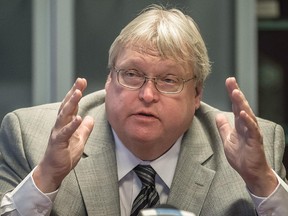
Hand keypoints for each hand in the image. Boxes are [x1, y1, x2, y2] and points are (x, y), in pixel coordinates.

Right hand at [33, 78, 93, 192]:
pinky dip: (72, 125)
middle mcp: (60, 125)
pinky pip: (65, 133)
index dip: (76, 92)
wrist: (54, 170)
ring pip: (64, 115)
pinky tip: (78, 118)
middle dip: (73, 92)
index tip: (82, 81)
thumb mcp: (80, 139)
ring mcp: (58, 133)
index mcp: (66, 123)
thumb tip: (90, 118)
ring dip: (71, 103)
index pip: (71, 104)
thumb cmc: (65, 154)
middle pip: (67, 105)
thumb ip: (85, 128)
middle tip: (80, 81)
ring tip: (78, 93)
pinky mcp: (58, 143)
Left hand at [216, 77, 276, 195]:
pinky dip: (247, 121)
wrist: (250, 172)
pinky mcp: (255, 141)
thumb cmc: (241, 156)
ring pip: (247, 114)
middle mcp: (247, 125)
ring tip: (235, 93)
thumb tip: (218, 116)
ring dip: (241, 103)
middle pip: (241, 106)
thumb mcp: (227, 139)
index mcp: (240, 124)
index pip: (235, 105)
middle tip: (231, 81)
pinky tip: (243, 113)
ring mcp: (252, 132)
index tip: (228, 81)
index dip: (232, 93)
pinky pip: (252, 129)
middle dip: (236, 93)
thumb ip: (224, 127)